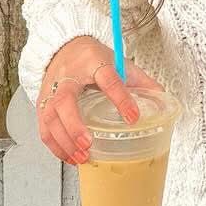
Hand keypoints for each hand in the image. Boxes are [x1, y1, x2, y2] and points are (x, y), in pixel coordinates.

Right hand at [36, 36, 163, 166]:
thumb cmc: (92, 58)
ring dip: (64, 141)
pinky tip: (69, 157)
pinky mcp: (42, 102)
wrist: (64, 47)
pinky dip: (55, 145)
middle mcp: (68, 75)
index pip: (107, 78)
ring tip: (82, 157)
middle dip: (74, 125)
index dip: (120, 97)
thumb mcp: (119, 62)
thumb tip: (163, 100)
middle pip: (65, 100)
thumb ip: (141, 81)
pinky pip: (44, 127)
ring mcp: (52, 89)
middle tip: (88, 144)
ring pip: (50, 117)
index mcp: (92, 61)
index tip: (132, 117)